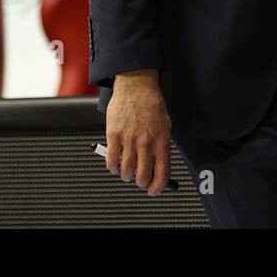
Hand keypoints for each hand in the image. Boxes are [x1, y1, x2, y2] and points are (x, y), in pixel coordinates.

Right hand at [104, 68, 171, 195]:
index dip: (158, 187)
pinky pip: (111, 160)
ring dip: (126, 175)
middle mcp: (146, 143)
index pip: (162, 173)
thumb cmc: (151, 103)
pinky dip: (112, 167)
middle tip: (139, 181)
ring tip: (126, 171)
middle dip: (141, 183)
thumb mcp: (165, 125)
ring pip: (126, 172)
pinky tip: (114, 164)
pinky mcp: (114, 135)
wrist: (136, 86)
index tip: (154, 191)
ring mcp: (129, 140)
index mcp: (161, 141)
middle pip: (142, 177)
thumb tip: (159, 166)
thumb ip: (162, 146)